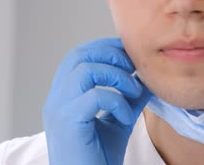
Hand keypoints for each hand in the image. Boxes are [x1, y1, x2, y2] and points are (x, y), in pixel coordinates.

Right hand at [43, 38, 151, 164]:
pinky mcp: (68, 122)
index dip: (104, 49)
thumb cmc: (97, 159)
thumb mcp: (118, 122)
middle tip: (134, 66)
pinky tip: (126, 117)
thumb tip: (147, 79)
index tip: (130, 55)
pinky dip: (116, 100)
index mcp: (63, 95)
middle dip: (110, 54)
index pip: (78, 56)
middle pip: (79, 56)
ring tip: (133, 91)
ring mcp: (59, 109)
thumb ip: (128, 99)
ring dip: (116, 74)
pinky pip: (94, 96)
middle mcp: (56, 99)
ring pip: (85, 70)